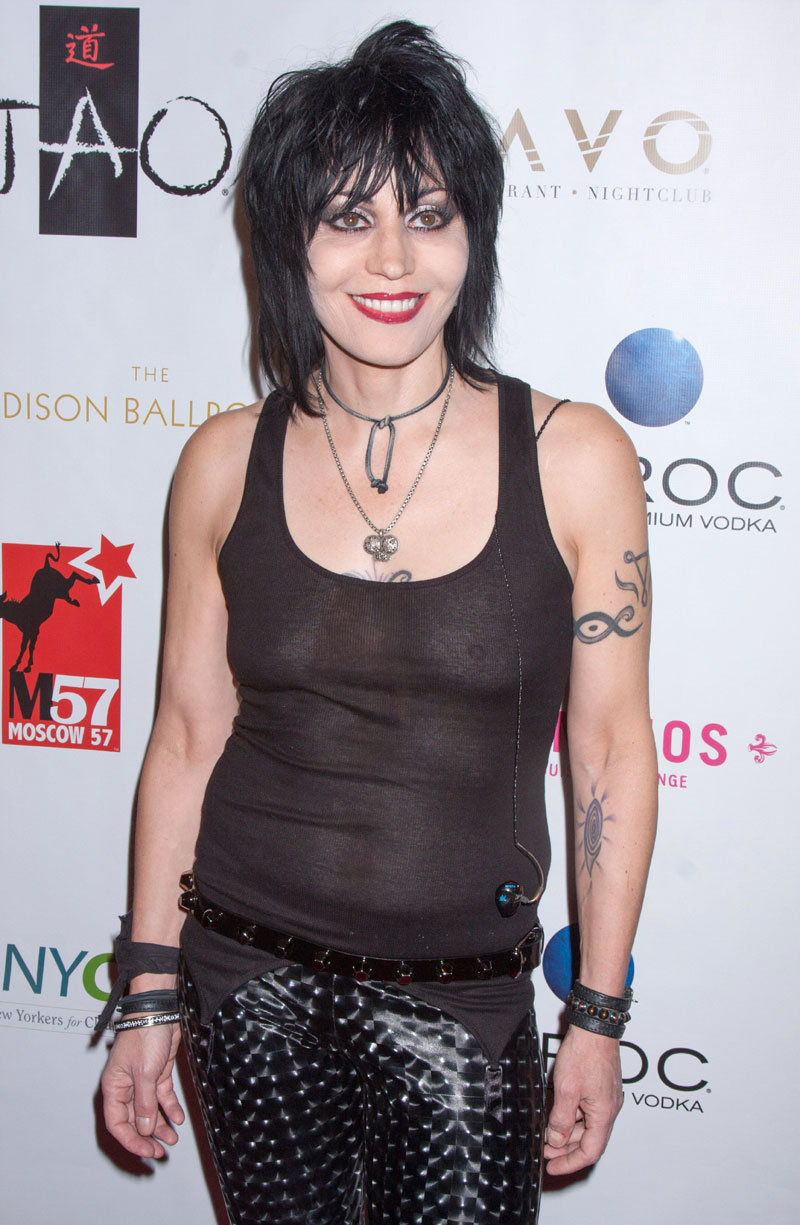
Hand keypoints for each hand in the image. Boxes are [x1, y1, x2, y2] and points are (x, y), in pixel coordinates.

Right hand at [101, 1023, 184, 1158]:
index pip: (117, 1123)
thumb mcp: (145, 1073)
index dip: (131, 1140)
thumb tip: (143, 1129)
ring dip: (160, 1126)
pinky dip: (170, 1108)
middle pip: (133, 1120)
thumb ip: (144, 1103)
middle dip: (146, 1137)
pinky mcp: (157, 1073)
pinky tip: (178, 1118)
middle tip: (161, 1152)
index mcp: (114, 1087)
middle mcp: (125, 1087)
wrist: (160, 1011)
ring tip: (173, 1139)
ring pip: (149, 1111)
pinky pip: (162, 1097)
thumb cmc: (145, 1036)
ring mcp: (142, 1081)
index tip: (146, 1151)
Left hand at [543, 1025, 622, 1174]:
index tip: (552, 1168)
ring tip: (548, 1136)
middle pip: (589, 1140)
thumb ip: (561, 1119)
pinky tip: (558, 1115)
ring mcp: (607, 1097)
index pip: (590, 1152)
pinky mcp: (601, 1086)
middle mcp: (609, 1108)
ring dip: (568, 1133)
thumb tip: (556, 1141)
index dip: (570, 1163)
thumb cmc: (584, 1053)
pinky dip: (573, 1117)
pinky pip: (588, 1111)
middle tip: (545, 1153)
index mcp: (604, 1114)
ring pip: (588, 1125)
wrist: (595, 1026)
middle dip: (566, 1150)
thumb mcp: (566, 1090)